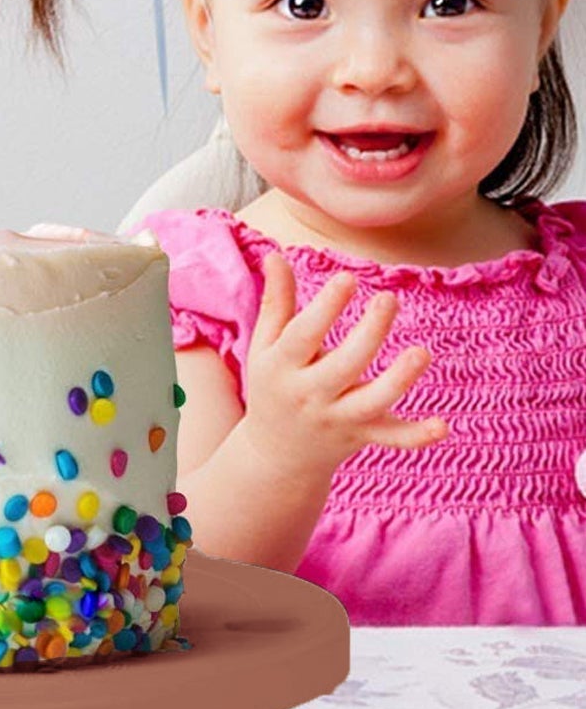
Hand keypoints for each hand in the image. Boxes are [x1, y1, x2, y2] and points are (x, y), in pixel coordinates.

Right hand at [239, 252, 448, 477]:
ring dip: (399, 380)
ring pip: (372, 402)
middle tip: (389, 298)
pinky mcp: (362, 436)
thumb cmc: (273, 385)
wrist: (275, 454)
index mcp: (282, 367)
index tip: (347, 279)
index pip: (303, 335)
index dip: (325, 308)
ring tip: (421, 352)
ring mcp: (338, 419)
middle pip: (344, 365)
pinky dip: (416, 436)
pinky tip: (442, 426)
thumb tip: (277, 254)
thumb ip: (276, 301)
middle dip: (369, 333)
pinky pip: (392, 439)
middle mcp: (310, 395)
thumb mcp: (265, 346)